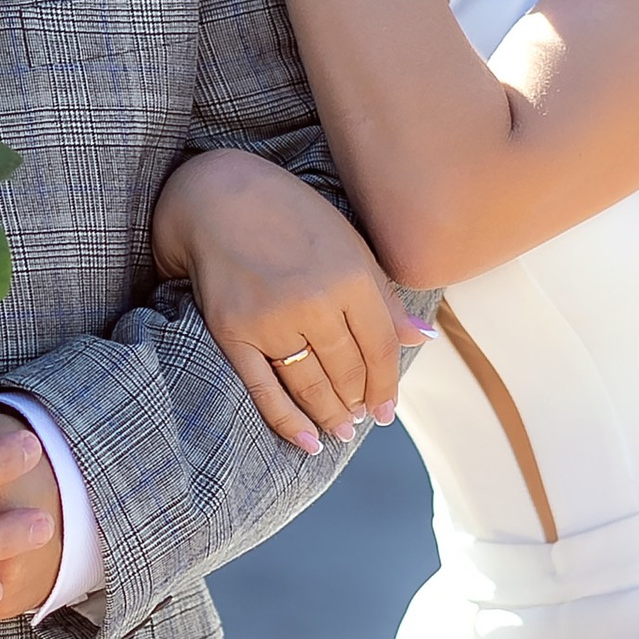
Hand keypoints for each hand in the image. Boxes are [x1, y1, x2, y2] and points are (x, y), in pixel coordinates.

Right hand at [153, 149, 430, 453]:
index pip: (380, 348)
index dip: (387, 386)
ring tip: (341, 429)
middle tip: (362, 418)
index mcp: (350, 275)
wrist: (216, 196)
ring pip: (311, 385)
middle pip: (348, 371)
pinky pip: (264, 388)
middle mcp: (314, 301)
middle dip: (359, 401)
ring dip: (330, 414)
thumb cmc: (289, 215)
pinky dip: (287, 421)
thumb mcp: (347, 242)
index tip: (388, 410)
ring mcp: (271, 319)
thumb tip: (422, 338)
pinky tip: (307, 441)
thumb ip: (382, 295)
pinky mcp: (232, 331)